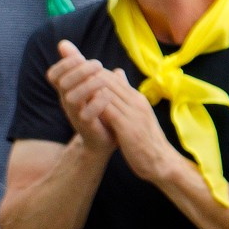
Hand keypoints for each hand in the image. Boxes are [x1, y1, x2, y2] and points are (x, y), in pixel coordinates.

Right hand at [47, 38, 119, 148]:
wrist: (103, 140)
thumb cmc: (97, 108)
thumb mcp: (88, 84)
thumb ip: (79, 66)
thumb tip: (64, 43)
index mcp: (67, 91)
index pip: (54, 74)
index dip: (63, 64)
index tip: (80, 56)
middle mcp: (67, 102)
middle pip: (63, 82)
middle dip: (80, 70)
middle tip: (98, 64)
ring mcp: (75, 115)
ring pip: (72, 97)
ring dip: (88, 85)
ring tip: (103, 79)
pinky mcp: (87, 126)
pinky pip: (87, 114)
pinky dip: (98, 102)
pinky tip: (108, 95)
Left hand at [52, 43, 176, 182]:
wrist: (160, 162)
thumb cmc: (145, 139)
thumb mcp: (135, 115)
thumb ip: (125, 95)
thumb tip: (118, 72)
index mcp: (136, 98)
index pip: (112, 78)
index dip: (92, 71)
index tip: (75, 66)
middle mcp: (136, 102)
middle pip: (108, 81)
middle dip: (87, 73)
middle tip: (68, 67)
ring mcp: (134, 113)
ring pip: (107, 92)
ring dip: (88, 86)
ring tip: (70, 81)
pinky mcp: (129, 127)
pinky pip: (109, 111)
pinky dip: (94, 104)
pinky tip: (80, 102)